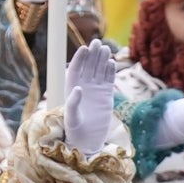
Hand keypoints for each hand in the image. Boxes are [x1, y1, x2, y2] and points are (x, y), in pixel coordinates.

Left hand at [63, 39, 117, 153]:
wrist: (87, 140)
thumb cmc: (75, 130)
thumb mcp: (72, 117)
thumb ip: (73, 103)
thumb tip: (78, 88)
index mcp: (72, 88)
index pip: (75, 69)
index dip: (79, 58)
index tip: (84, 48)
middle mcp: (84, 86)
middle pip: (88, 66)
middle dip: (92, 54)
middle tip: (97, 42)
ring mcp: (96, 90)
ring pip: (99, 70)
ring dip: (102, 59)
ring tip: (105, 49)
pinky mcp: (106, 95)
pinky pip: (108, 80)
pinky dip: (110, 71)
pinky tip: (111, 63)